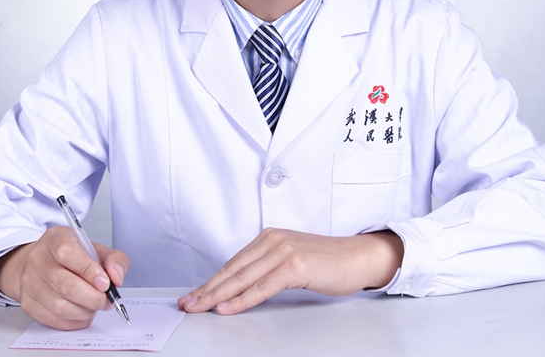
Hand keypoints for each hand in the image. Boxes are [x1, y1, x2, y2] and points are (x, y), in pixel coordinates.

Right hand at [0, 226, 129, 329]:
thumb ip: (113, 259)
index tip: (105, 283)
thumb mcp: (94, 248)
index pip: (69, 254)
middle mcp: (37, 259)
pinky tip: (83, 313)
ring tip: (95, 306)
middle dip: (92, 298)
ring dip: (84, 311)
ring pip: (59, 306)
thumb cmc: (71, 256)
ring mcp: (29, 283)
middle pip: (65, 285)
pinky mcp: (28, 303)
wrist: (40, 264)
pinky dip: (75, 321)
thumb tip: (116, 277)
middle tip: (106, 300)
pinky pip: (54, 320)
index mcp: (55, 239)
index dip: (89, 271)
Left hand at [178, 227, 403, 314]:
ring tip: (199, 308)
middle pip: (233, 270)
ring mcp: (284, 251)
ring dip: (217, 295)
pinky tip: (227, 307)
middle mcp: (273, 240)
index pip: (233, 263)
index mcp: (268, 237)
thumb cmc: (326, 262)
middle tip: (186, 304)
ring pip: (243, 278)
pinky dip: (242, 299)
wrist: (358, 257)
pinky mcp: (296, 265)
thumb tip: (238, 288)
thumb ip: (266, 269)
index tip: (193, 295)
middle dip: (206, 289)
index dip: (210, 281)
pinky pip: (263, 286)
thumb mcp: (290, 261)